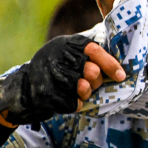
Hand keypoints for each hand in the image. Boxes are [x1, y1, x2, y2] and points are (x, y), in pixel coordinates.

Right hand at [0, 36, 125, 125]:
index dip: (109, 63)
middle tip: (93, 83)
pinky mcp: (44, 94)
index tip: (121, 76)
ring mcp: (48, 75)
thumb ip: (91, 57)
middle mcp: (56, 56)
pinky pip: (71, 103)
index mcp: (67, 43)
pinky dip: (76, 104)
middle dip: (96, 80)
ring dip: (86, 92)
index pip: (93, 50)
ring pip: (81, 87)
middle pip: (90, 70)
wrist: (26, 85)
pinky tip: (73, 100)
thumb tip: (119, 70)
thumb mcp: (71, 54)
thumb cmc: (58, 68)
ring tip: (83, 91)